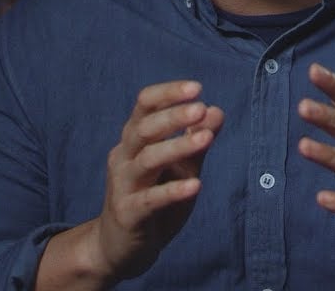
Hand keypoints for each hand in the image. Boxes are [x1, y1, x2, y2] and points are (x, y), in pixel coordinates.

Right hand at [91, 80, 224, 281]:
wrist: (119, 248)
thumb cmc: (152, 201)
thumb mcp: (181, 168)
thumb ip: (197, 141)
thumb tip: (216, 110)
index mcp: (134, 140)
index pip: (145, 105)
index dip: (168, 94)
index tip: (196, 87)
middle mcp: (124, 157)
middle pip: (144, 128)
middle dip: (173, 116)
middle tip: (200, 107)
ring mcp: (123, 185)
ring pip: (147, 160)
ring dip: (177, 147)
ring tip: (207, 139)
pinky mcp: (128, 214)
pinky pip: (149, 200)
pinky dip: (172, 191)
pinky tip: (195, 185)